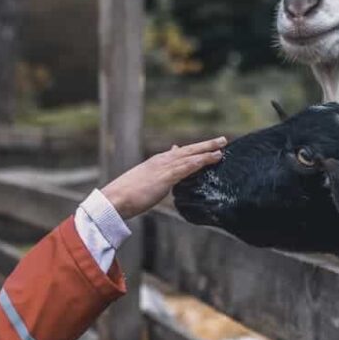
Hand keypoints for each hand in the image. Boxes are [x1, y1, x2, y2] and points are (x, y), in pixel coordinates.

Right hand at [101, 137, 226, 218]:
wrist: (115, 199)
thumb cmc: (128, 194)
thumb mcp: (145, 181)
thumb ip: (157, 176)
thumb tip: (163, 176)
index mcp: (156, 162)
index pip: (180, 153)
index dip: (195, 150)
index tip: (207, 146)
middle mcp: (161, 161)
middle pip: (188, 150)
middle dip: (206, 145)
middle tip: (223, 140)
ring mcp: (163, 167)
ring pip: (190, 156)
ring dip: (207, 150)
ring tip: (222, 147)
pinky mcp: (165, 177)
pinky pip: (187, 167)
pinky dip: (200, 161)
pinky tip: (211, 159)